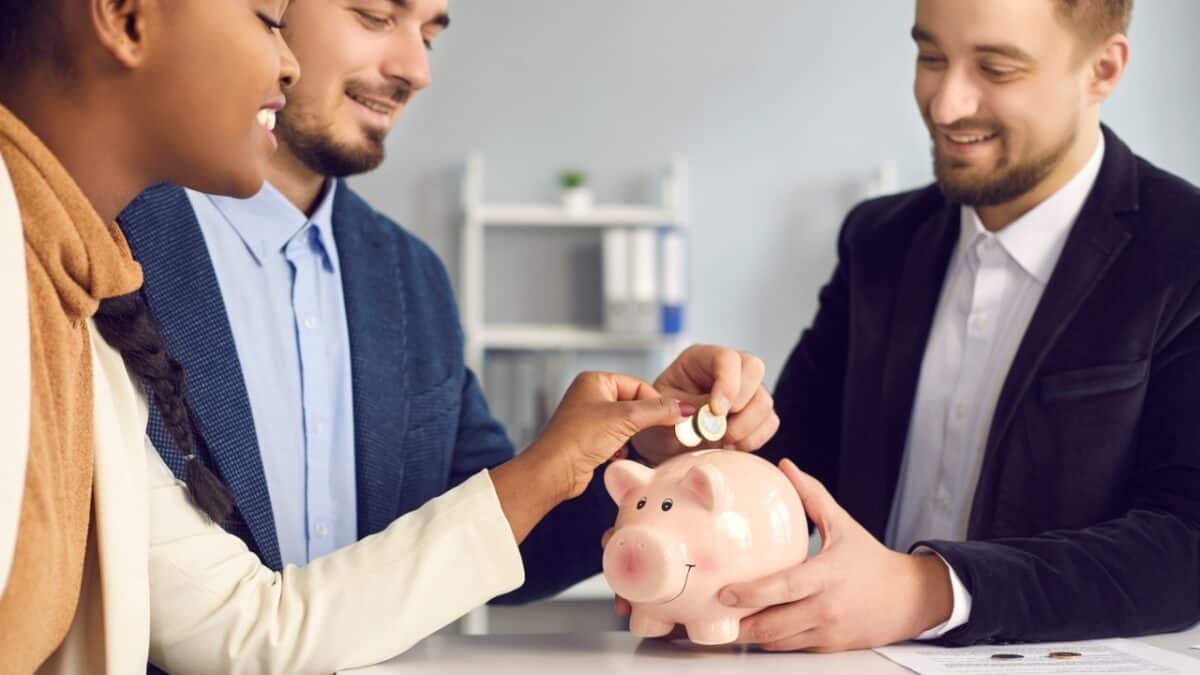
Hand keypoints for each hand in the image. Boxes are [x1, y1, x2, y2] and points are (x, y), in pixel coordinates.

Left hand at [525, 371, 694, 500]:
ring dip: (631, 436)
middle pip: (633, 405)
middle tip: (656, 432)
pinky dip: (621, 447)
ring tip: (626, 444)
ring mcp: (589, 418)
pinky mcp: (589, 440)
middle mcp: (590, 396)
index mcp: (596, 381)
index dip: (655, 402)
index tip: (672, 416)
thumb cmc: (578, 439)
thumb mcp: (625, 419)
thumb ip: (657, 411)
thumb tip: (683, 409)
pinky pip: (616, 439)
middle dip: (642, 421)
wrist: (554, 471)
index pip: (638, 385)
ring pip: (625, 424)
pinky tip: (617, 454)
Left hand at [630, 344, 777, 464]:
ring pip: (764, 400)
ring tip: (720, 441)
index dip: (728, 383)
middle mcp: (726, 370)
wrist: (661, 444)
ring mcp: (744, 391)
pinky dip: (753, 439)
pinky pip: (770, 423)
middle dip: (741, 402)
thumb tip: (716, 414)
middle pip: (754, 368)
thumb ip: (687, 407)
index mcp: (699, 359)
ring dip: (746, 426)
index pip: (726, 358)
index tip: (716, 412)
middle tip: (720, 428)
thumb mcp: (663, 411)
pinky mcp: (754, 414)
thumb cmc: (656, 421)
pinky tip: (729, 447)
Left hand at [719, 460, 953, 651]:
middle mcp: (828, 607)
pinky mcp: (831, 647)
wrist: (910, 599)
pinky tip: (757, 630)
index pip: (784, 587)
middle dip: (741, 625)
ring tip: (729, 624)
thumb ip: (812, 496)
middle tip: (714, 615)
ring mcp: (829, 631)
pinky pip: (793, 648)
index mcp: (828, 574)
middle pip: (775, 624)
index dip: (751, 594)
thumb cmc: (871, 560)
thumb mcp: (843, 525)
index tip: (724, 593)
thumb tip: (786, 466)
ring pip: (780, 642)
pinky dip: (773, 641)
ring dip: (753, 635)